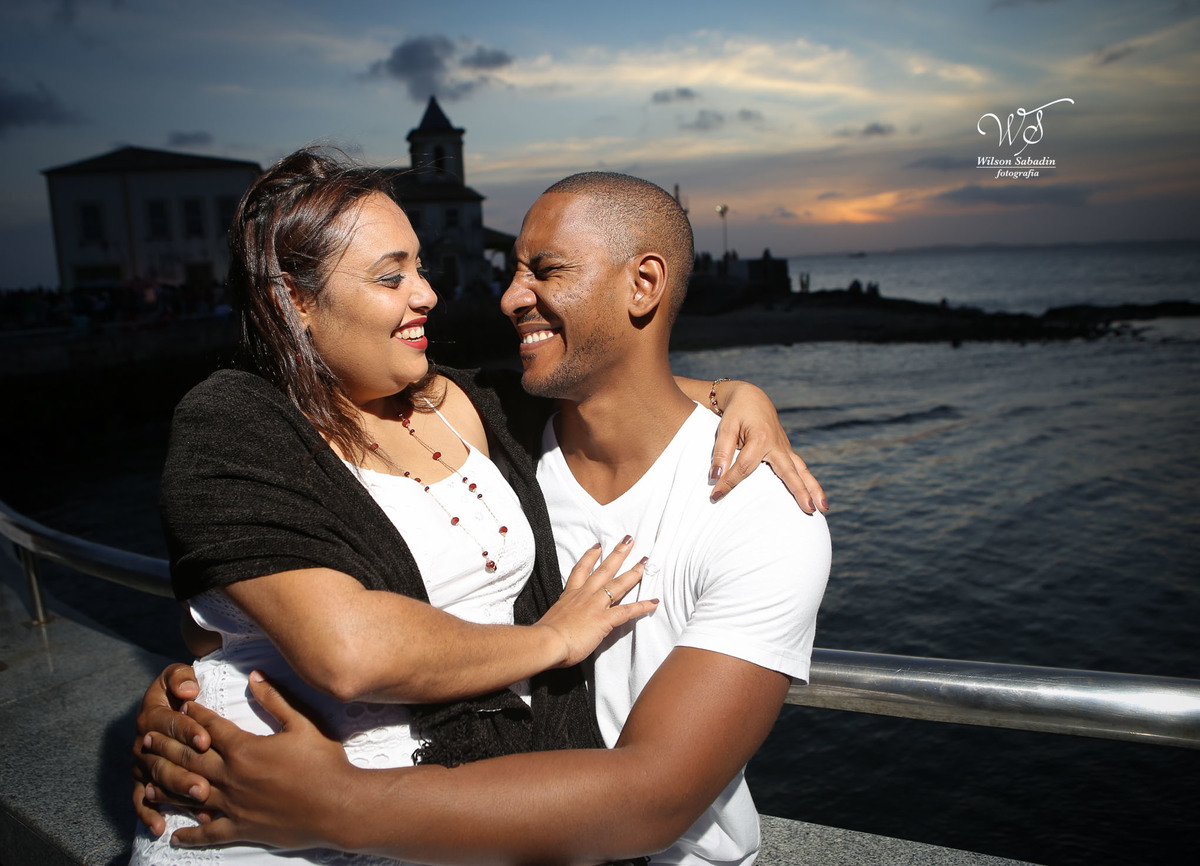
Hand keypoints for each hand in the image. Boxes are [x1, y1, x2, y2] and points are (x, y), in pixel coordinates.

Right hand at [132, 663, 209, 835]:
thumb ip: (179, 678)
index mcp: (152, 715)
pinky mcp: (141, 780)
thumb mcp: (175, 676)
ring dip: (176, 793)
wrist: (162, 703)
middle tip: (204, 786)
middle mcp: (143, 741)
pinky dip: (148, 815)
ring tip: (198, 800)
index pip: (170, 725)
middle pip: (164, 759)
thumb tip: (188, 690)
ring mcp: (141, 763)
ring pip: (158, 780)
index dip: (187, 731)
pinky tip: (159, 827)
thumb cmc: (177, 689)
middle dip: (185, 773)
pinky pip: (141, 800)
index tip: (206, 740)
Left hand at [143, 673, 356, 850]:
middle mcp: (232, 777)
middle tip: (146, 739)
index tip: (179, 707)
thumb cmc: (325, 762)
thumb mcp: (304, 724)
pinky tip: (175, 836)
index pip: (210, 727)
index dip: (194, 715)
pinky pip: (208, 833)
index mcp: (245, 749)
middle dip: (166, 746)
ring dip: (167, 786)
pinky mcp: (242, 828)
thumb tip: (255, 676)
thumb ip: (275, 700)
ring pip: (191, 794)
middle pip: (190, 758)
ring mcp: (234, 805)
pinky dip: (190, 835)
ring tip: (148, 781)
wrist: (339, 805)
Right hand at [537, 537, 657, 667]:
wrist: (546, 642)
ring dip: (633, 572)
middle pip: (604, 570)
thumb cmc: (545, 636)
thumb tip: (563, 624)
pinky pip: (628, 610)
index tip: (597, 547)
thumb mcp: (554, 619)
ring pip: (618, 584)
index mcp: (570, 595)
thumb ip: (563, 617)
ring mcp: (595, 605)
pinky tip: (654, 602)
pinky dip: (642, 606)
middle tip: (628, 541)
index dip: (590, 557)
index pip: (581, 571)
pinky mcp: (604, 619)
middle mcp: (584, 596)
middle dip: (618, 554)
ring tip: (645, 561)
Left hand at [709, 380, 827, 513]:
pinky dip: (809, 483)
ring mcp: (785, 449)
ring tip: (823, 509)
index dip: (729, 483)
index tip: (716, 495)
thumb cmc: (737, 412)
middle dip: (798, 492)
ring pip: (802, 471)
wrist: (752, 397)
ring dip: (813, 490)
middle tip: (808, 511)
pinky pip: (800, 469)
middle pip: (789, 473)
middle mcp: (778, 445)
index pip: (744, 468)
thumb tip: (715, 476)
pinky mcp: (787, 452)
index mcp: (761, 438)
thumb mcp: (725, 427)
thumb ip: (722, 451)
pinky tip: (815, 498)